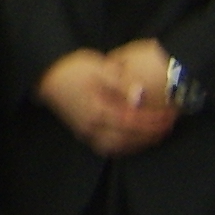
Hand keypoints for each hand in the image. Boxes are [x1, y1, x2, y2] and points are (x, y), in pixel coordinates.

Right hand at [35, 48, 178, 156]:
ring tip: (155, 134)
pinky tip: (133, 140)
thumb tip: (139, 93)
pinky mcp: (83, 131)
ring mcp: (86, 131)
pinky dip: (123, 146)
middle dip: (150, 134)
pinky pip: (106, 146)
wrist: (46, 73)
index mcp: (98, 109)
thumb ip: (121, 82)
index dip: (153, 120)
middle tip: (168, 125)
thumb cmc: (71, 67)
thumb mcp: (99, 67)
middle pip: (128, 138)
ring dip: (138, 143)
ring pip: (117, 146)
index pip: (133, 120)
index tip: (169, 115)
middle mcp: (92, 125)